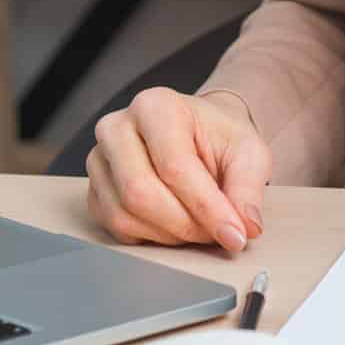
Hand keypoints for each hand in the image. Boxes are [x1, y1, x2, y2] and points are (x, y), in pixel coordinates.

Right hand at [86, 87, 271, 251]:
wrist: (199, 132)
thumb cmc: (220, 137)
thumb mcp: (248, 151)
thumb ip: (248, 186)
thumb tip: (246, 227)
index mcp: (156, 106)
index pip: (175, 165)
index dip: (207, 206)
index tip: (235, 234)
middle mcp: (118, 128)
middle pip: (141, 193)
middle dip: (186, 224)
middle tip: (217, 233)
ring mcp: (100, 161)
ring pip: (125, 215)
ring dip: (170, 235)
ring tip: (201, 227)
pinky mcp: (95, 192)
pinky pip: (116, 229)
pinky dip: (152, 238)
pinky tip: (177, 226)